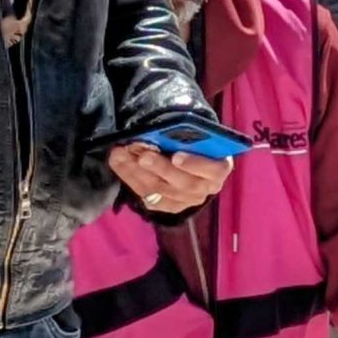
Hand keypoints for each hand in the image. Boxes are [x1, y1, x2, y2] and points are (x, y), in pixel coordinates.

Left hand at [108, 144, 230, 213]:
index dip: (195, 164)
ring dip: (137, 171)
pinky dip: (130, 178)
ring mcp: (187, 200)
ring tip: (121, 154)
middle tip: (142, 155)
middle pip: (183, 183)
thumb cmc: (194, 141)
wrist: (189, 159)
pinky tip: (118, 162)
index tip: (176, 156)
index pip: (213, 169)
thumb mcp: (195, 134)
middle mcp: (206, 187)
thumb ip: (184, 134)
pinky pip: (148, 196)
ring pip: (161, 190)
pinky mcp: (168, 206)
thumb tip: (160, 131)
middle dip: (160, 168)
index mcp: (219, 167)